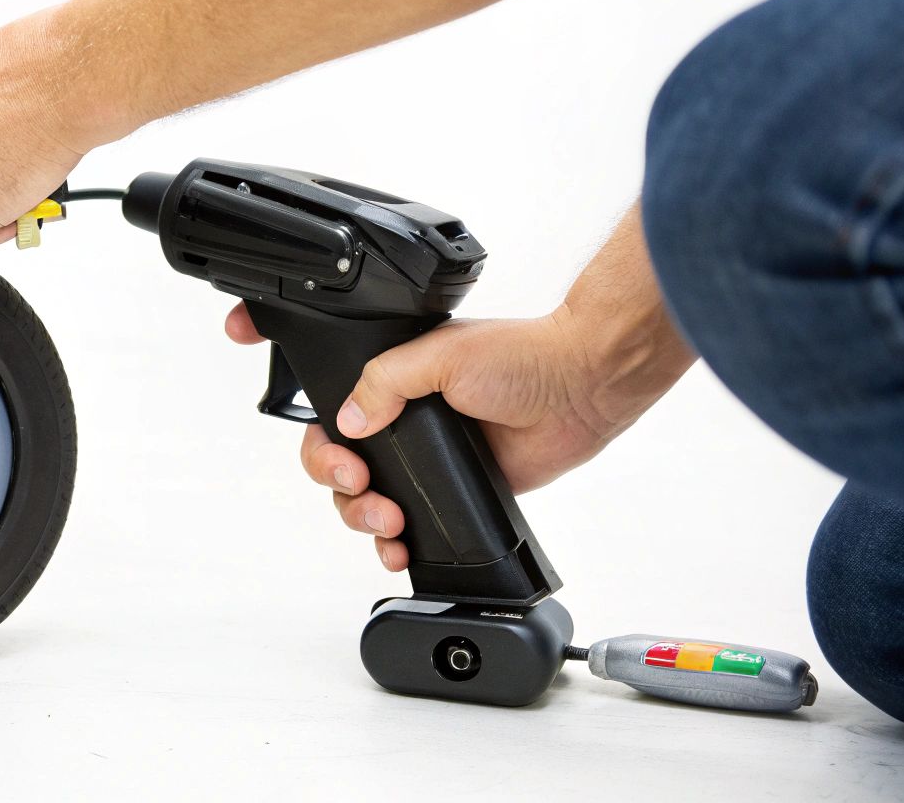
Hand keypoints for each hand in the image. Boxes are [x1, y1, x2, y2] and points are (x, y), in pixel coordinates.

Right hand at [226, 300, 670, 570]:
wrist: (581, 387)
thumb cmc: (522, 356)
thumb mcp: (440, 355)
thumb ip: (384, 382)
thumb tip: (348, 421)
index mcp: (392, 383)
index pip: (332, 416)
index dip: (323, 444)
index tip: (343, 461)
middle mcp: (403, 422)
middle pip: (341, 466)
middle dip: (341, 487)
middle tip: (364, 489)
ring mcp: (428, 460)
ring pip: (369, 502)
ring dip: (364, 518)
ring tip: (389, 522)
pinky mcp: (455, 492)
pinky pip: (413, 527)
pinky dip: (397, 544)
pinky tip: (399, 549)